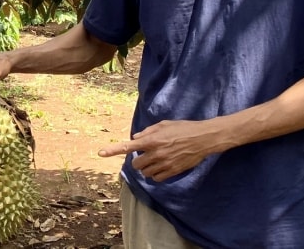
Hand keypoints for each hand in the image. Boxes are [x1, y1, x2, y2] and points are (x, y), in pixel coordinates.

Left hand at [98, 120, 220, 181]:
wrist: (203, 138)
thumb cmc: (183, 128)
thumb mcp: (163, 124)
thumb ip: (147, 132)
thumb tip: (135, 139)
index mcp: (151, 140)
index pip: (128, 147)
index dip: (112, 150)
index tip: (100, 153)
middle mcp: (156, 153)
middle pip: (136, 164)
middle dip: (137, 161)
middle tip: (145, 155)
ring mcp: (164, 163)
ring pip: (146, 173)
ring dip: (146, 168)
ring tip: (155, 160)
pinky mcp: (173, 171)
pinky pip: (157, 178)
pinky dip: (155, 174)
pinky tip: (161, 167)